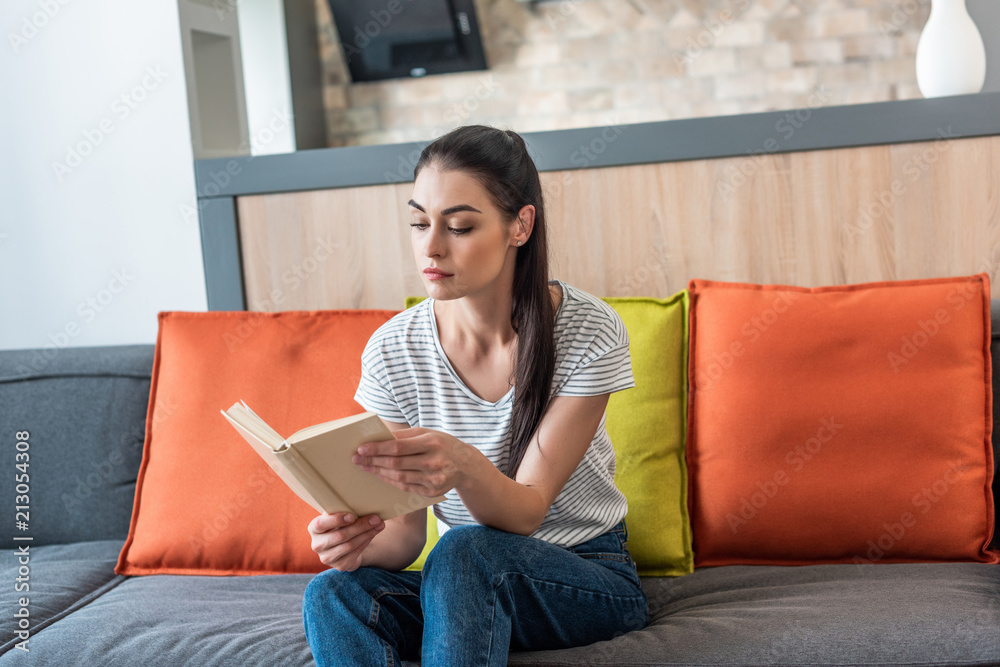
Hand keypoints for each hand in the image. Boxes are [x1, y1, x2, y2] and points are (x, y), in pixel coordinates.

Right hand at [307, 512, 383, 570]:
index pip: (321, 524)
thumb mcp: (337, 517)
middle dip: (360, 526)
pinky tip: (373, 533)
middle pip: (340, 535)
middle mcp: (317, 545)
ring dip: (367, 534)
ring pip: (350, 545)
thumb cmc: (340, 526)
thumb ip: (343, 511)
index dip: (336, 520)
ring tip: (379, 525)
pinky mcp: (339, 565)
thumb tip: (362, 503)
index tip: (352, 516)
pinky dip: (366, 541)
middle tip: (375, 518)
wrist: (342, 546)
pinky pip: (356, 553)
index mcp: (314, 528)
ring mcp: (327, 557)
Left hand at [352, 427, 476, 496]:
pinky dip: (391, 481)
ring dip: (379, 472)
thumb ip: (405, 436)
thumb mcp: (428, 433)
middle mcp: (434, 462)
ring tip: (365, 467)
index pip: (398, 447)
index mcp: (432, 443)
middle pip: (396, 464)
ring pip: (399, 477)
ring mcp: (433, 480)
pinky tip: (380, 475)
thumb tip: (379, 437)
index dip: (378, 449)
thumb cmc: (442, 444)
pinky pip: (406, 487)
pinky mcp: (432, 492)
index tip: (361, 448)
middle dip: (373, 461)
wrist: (466, 465)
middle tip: (357, 459)